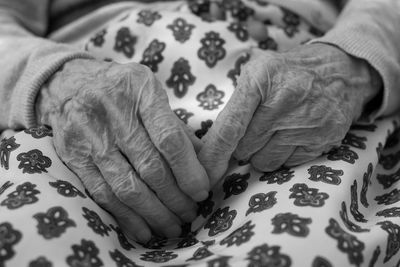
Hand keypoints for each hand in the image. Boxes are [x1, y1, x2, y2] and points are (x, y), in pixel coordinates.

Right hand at [36, 59, 209, 241]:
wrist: (68, 83)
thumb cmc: (121, 89)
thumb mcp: (152, 93)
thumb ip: (177, 127)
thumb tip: (205, 162)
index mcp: (140, 91)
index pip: (169, 139)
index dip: (188, 170)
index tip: (202, 191)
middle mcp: (113, 113)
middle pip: (150, 167)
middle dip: (175, 198)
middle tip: (191, 212)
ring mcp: (90, 137)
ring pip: (127, 186)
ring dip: (154, 213)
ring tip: (173, 226)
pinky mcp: (74, 157)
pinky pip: (103, 194)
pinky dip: (126, 217)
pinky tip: (144, 229)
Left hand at [199, 44, 380, 184]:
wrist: (341, 69)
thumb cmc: (288, 72)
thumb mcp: (257, 72)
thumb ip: (234, 106)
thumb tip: (211, 149)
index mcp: (260, 79)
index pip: (229, 128)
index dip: (213, 154)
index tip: (203, 172)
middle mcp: (284, 101)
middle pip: (244, 149)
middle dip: (243, 145)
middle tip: (256, 129)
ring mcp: (306, 122)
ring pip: (264, 162)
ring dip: (263, 153)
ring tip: (276, 131)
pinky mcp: (324, 139)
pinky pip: (288, 164)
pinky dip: (285, 155)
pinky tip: (294, 135)